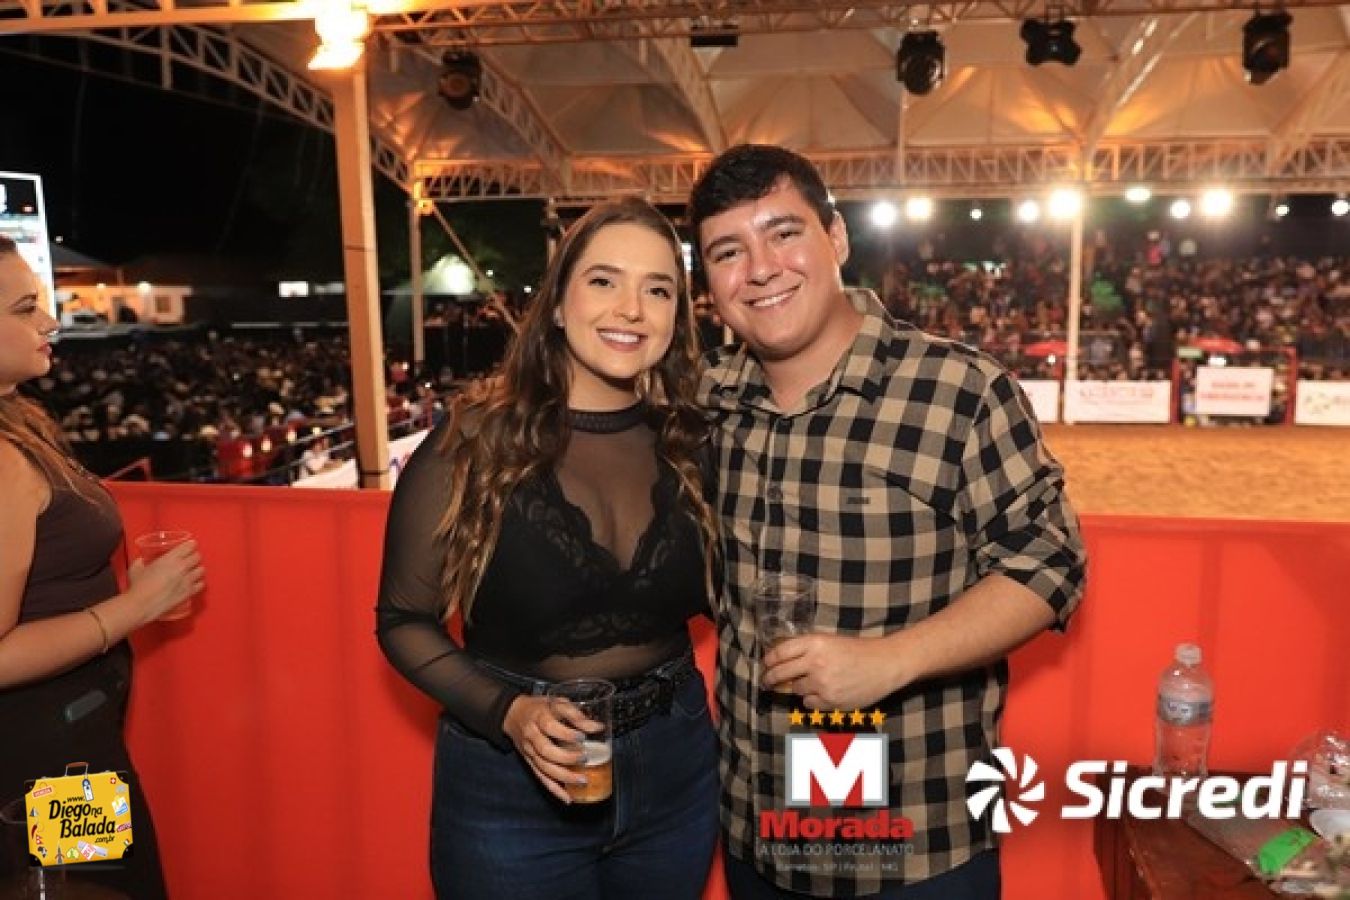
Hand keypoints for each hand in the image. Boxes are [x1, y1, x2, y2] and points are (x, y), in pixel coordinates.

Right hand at [127, 541, 204, 622]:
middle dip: (194, 556)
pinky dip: (198, 583)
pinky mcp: (189, 592)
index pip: (189, 546)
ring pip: (202, 570)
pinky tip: (193, 583)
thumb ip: (141, 561)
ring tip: (192, 571)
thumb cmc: (138, 586)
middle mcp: (182, 567)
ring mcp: (187, 580)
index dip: (190, 545)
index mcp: (171, 558)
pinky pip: (201, 584)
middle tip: (189, 559)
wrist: (142, 604)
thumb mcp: (137, 568)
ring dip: (197, 569)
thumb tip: (142, 560)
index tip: (190, 545)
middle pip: (198, 557)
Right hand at [501, 695, 603, 802]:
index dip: (565, 733)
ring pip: (543, 767)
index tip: (583, 737)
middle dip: (566, 757)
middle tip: (585, 758)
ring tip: (582, 781)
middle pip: (545, 750)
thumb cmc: (540, 708)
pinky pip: (541, 778)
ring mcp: (529, 752)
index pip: (549, 726)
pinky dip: (555, 789)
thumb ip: (576, 714)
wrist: (513, 715)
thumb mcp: (557, 703)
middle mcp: (531, 736)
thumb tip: (598, 727)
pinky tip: (568, 798)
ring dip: (563, 776)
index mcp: (538, 717)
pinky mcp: (529, 763)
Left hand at [763, 634, 905, 710]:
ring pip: (795, 690)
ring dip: (798, 687)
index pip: (779, 653)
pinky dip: (812, 699)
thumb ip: (806, 649)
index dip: (768, 660)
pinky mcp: (831, 701)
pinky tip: (823, 692)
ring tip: (810, 683)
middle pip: (780, 673)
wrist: (885, 664)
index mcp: (814, 643)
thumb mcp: (829, 641)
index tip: (765, 664)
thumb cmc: (857, 650)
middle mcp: (815, 662)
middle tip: (767, 681)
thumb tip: (781, 659)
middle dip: (770, 678)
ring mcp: (822, 684)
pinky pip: (809, 703)